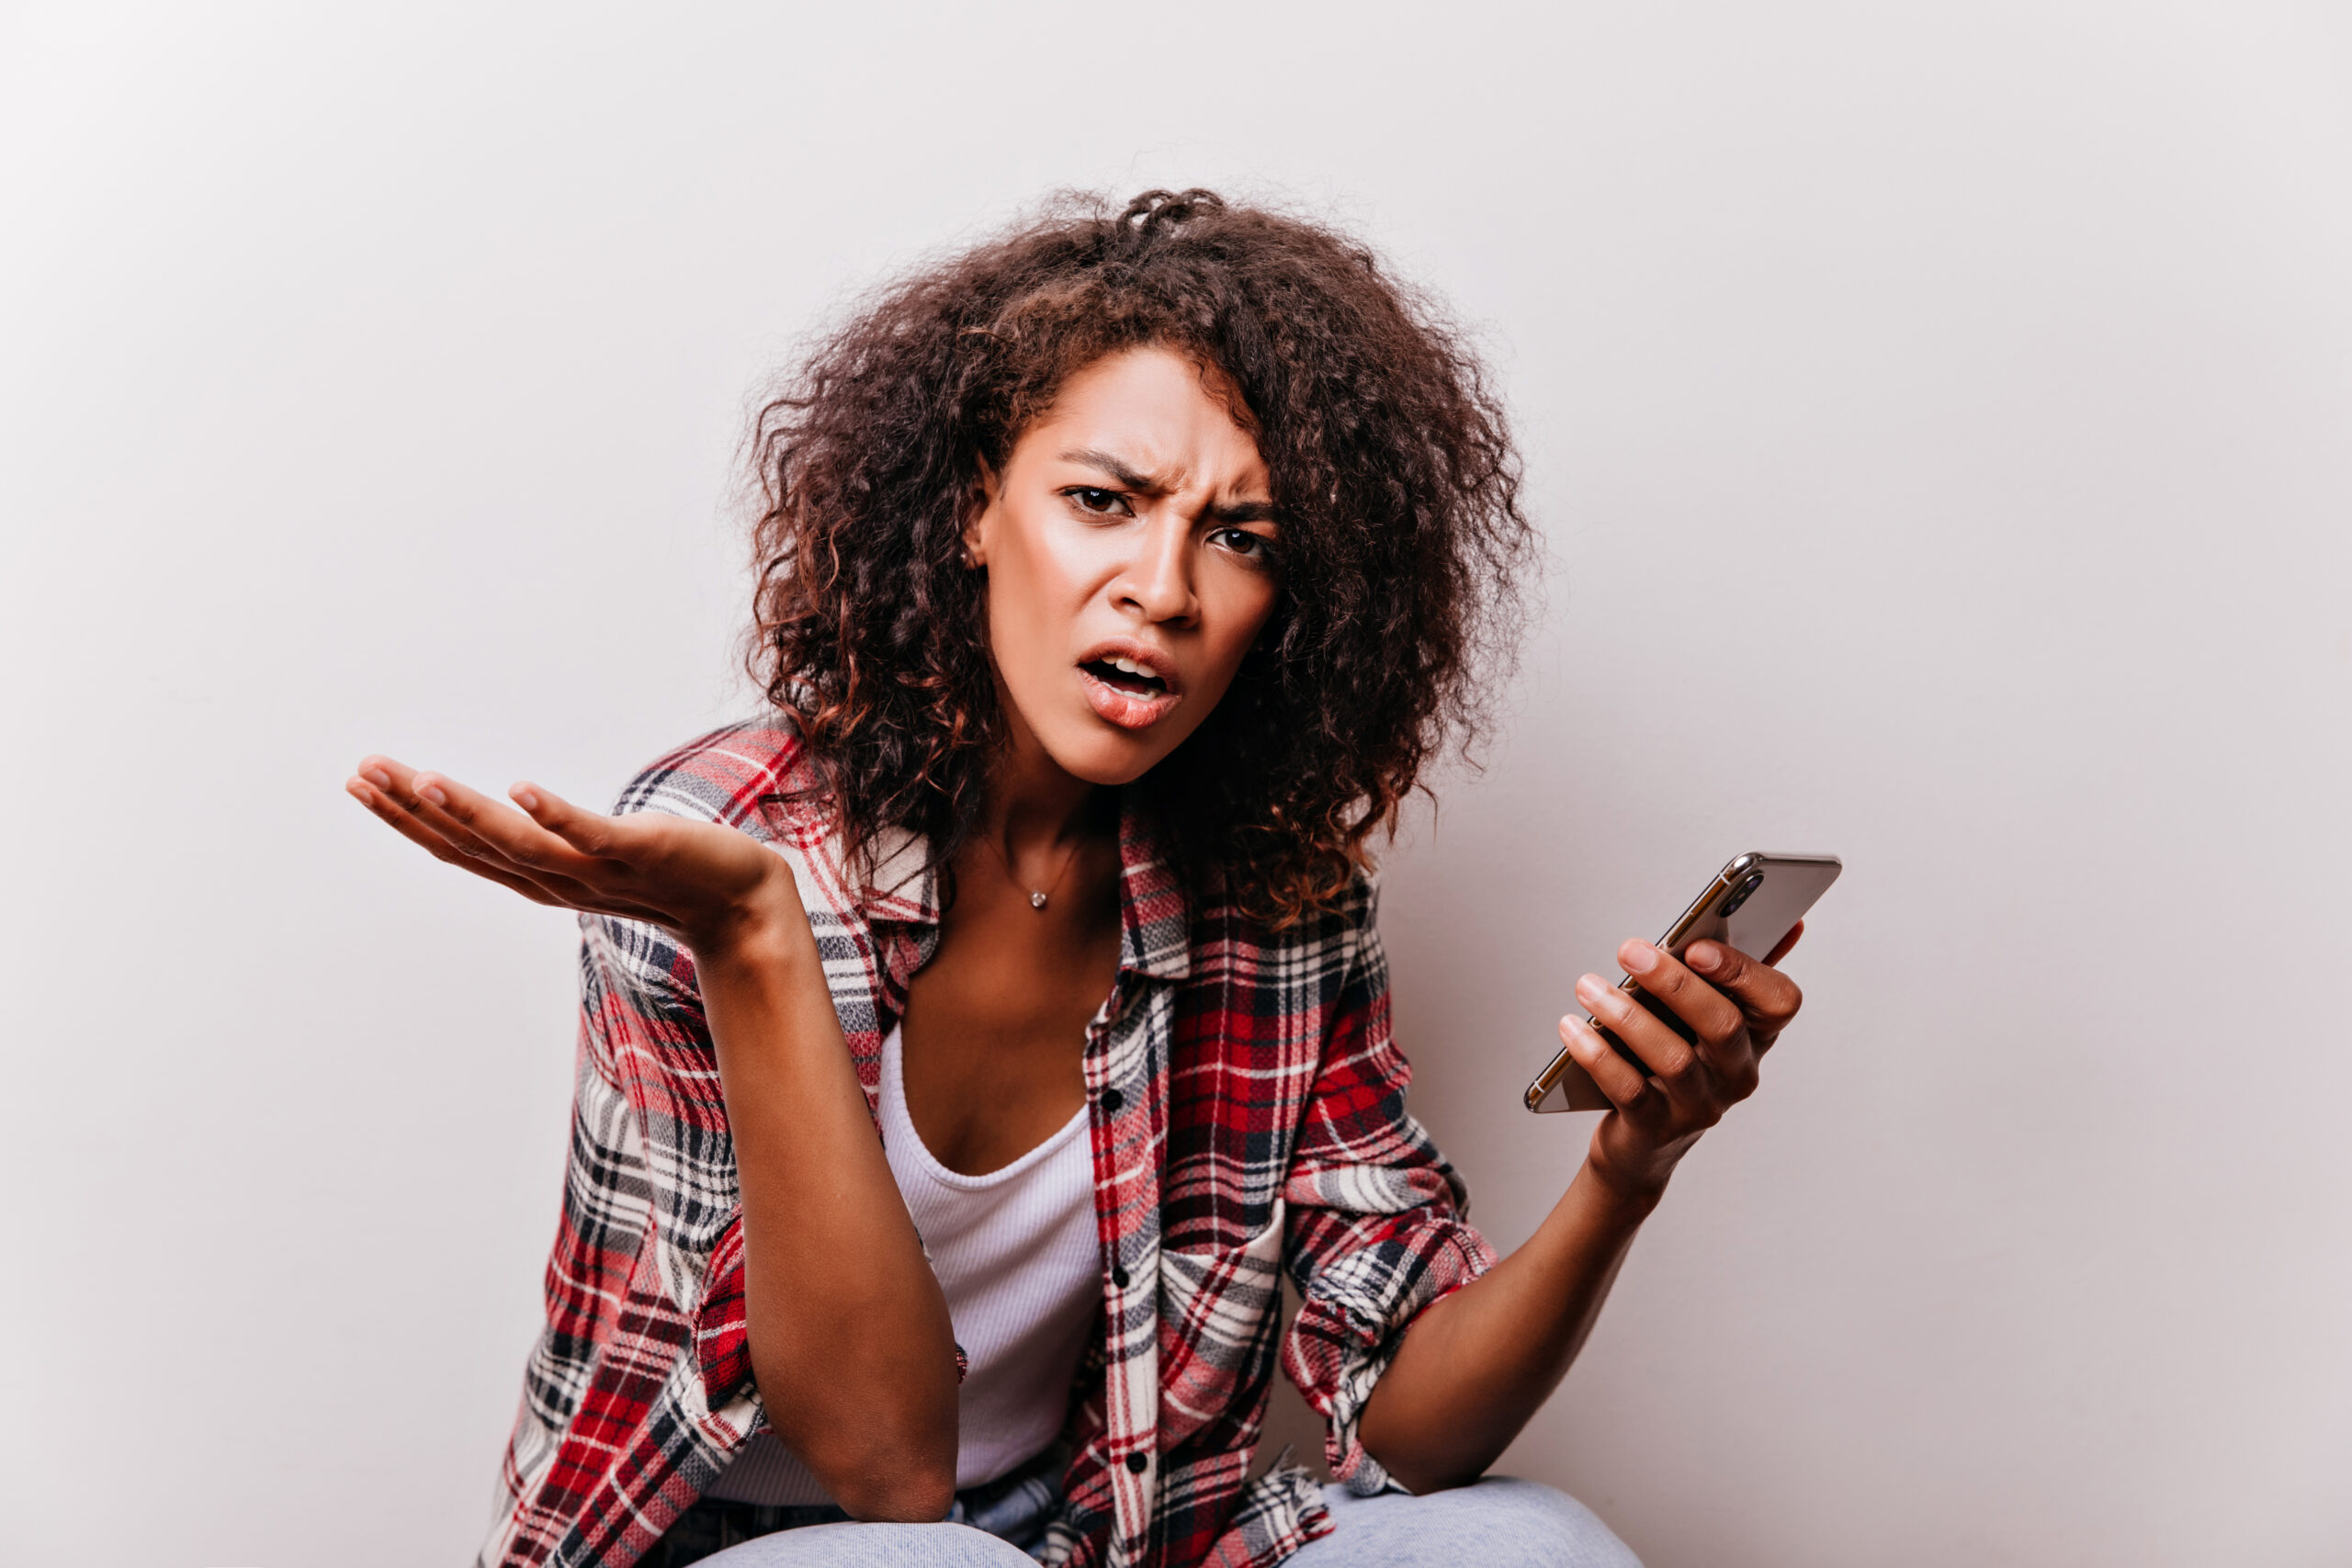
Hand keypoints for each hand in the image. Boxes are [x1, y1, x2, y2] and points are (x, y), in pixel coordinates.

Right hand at [344, 754, 801, 957]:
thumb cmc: (669, 870)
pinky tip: (522, 788)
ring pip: (519, 843)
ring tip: (422, 779)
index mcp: (542, 876)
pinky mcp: (642, 850)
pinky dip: (556, 814)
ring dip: (467, 812)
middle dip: (413, 811)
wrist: (741, 902)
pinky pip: (592, 833)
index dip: (407, 819)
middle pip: (472, 846)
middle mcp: (559, 879)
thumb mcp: (594, 853)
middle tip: (361, 774)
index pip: (460, 848)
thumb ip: (550, 839)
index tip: (361, 782)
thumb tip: (509, 811)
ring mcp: (599, 868)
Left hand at [1556, 924, 1805, 1197]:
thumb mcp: (1706, 1015)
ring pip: (1673, 1058)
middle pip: (1722, 1025)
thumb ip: (1733, 970)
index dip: (1742, 972)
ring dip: (1627, 1016)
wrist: (1643, 1139)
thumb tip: (1789, 923)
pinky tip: (1573, 1029)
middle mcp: (1737, 1073)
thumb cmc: (1675, 1058)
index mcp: (1757, 1035)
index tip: (1697, 946)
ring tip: (1588, 987)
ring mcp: (1700, 1106)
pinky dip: (1599, 1055)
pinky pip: (1629, 1090)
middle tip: (1630, 951)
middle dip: (1674, 983)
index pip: (1778, 1002)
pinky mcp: (1658, 1128)